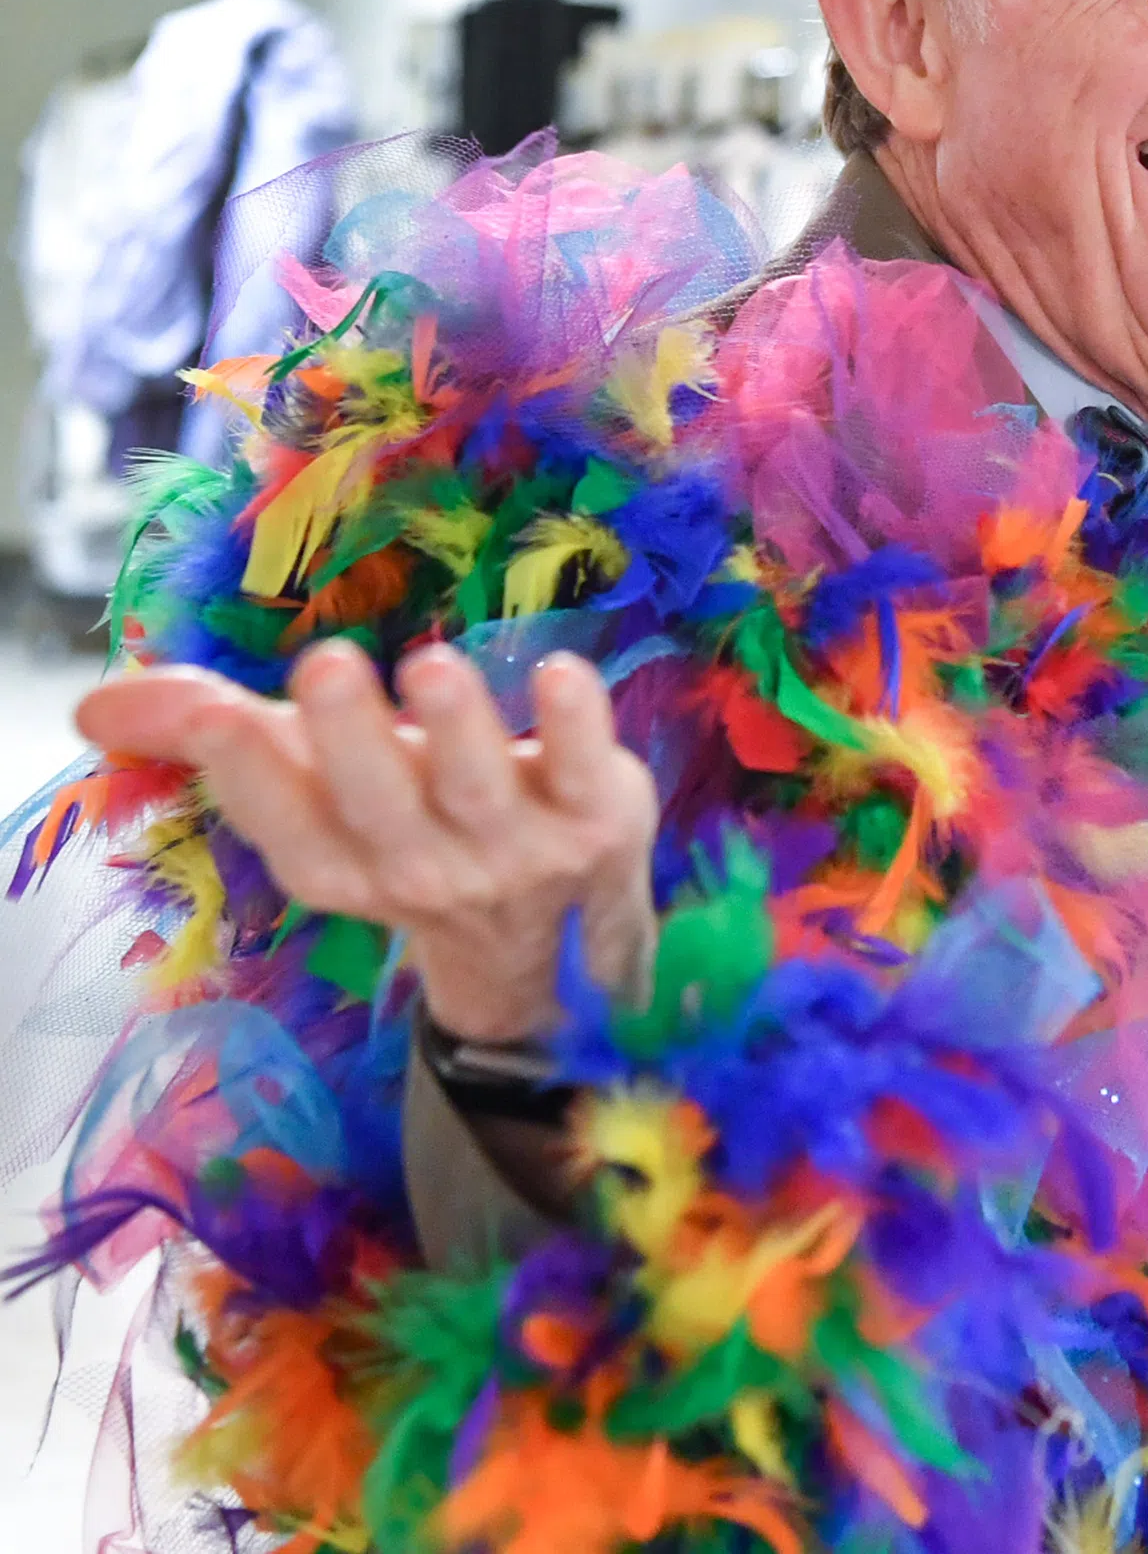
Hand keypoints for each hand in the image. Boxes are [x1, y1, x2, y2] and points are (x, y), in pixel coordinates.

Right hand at [76, 642, 657, 1043]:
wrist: (552, 938)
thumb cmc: (414, 832)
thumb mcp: (315, 795)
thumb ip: (210, 737)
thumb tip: (94, 705)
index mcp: (340, 865)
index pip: (285, 825)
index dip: (248, 772)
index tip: (214, 710)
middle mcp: (423, 869)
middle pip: (379, 807)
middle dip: (349, 740)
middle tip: (326, 666)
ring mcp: (516, 853)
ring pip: (478, 792)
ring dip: (457, 728)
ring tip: (430, 666)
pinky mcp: (597, 822)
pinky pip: (584, 772)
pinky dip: (575, 729)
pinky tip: (560, 676)